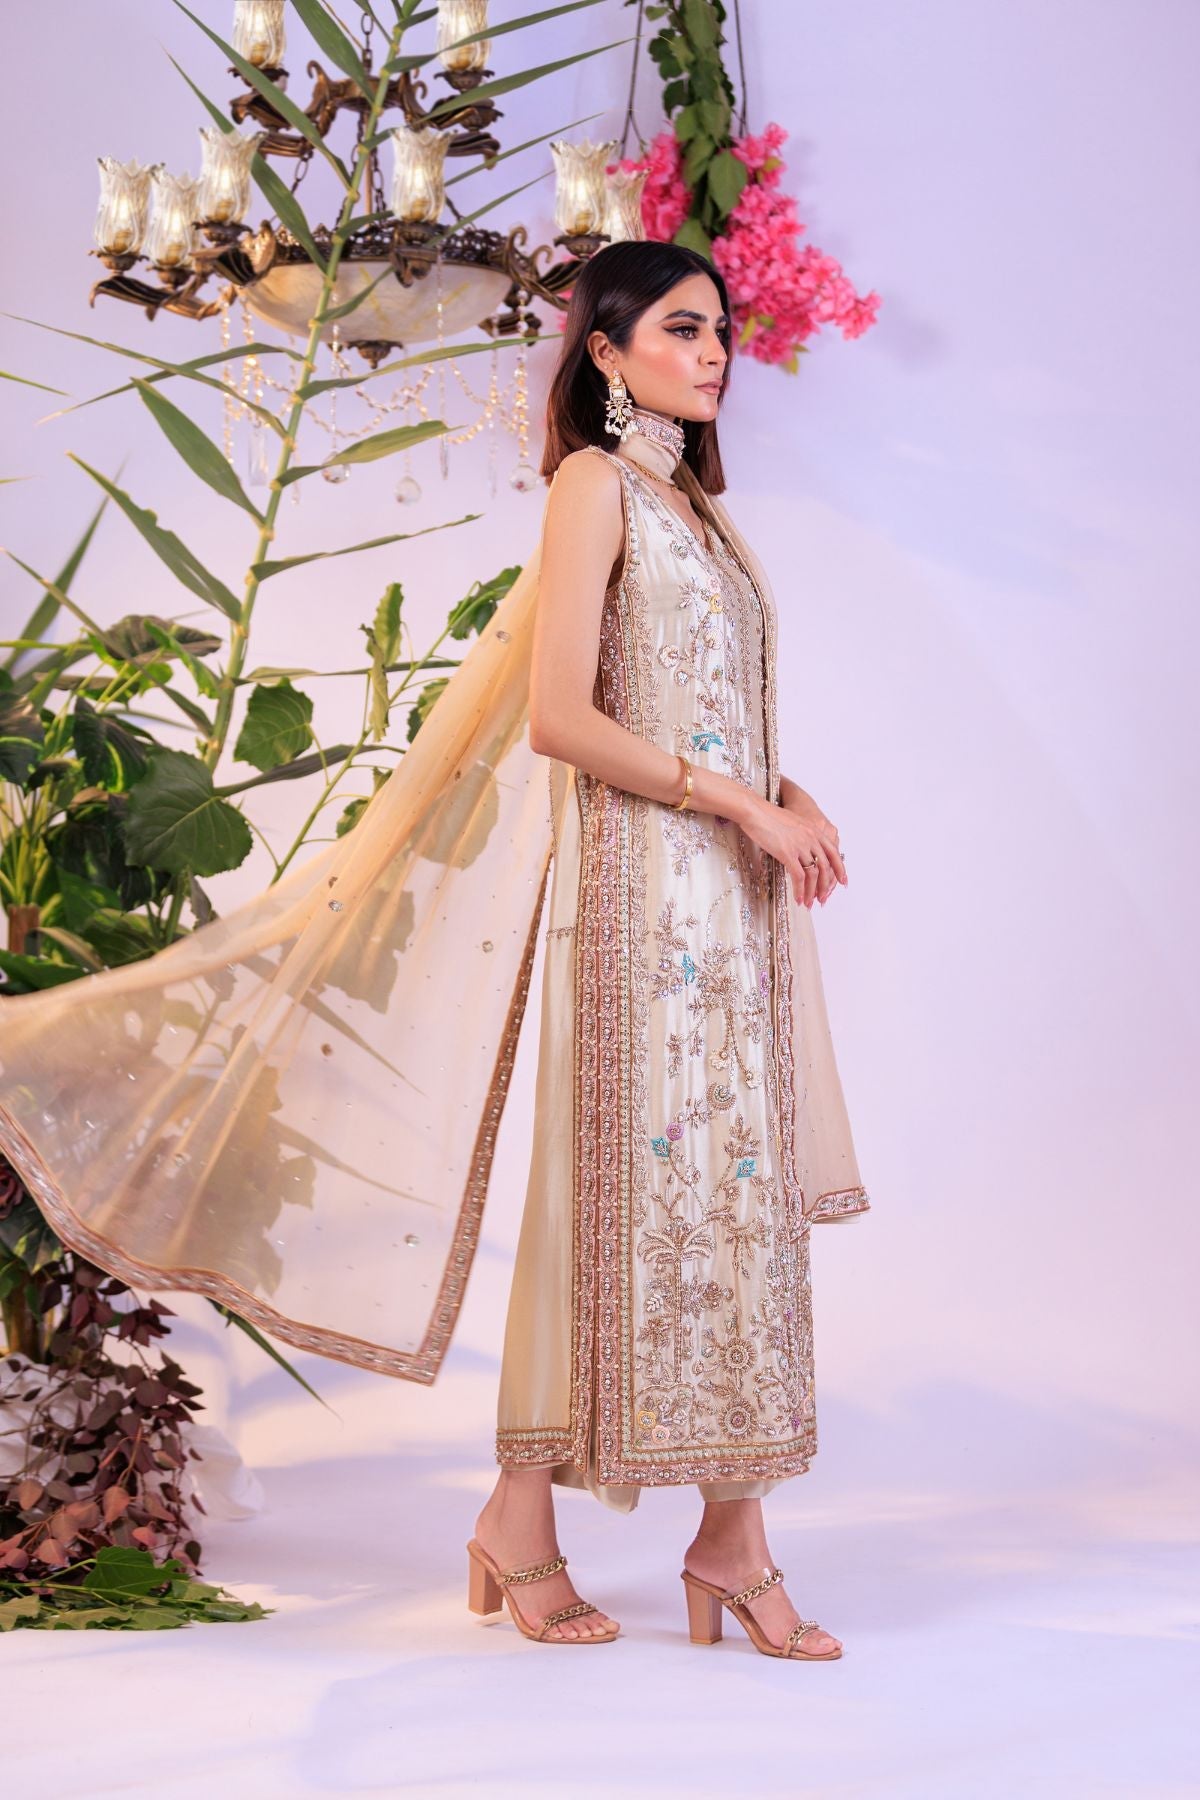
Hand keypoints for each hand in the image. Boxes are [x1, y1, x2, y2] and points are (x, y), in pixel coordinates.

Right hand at [739, 784, 846, 907]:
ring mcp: (801, 845)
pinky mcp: (788, 853)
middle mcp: (811, 838)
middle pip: (826, 867)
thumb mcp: (792, 824)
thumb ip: (802, 836)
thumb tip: (802, 852)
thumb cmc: (768, 816)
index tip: (842, 882)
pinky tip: (799, 899)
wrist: (755, 811)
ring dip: (812, 892)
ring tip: (809, 904)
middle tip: (823, 900)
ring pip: (813, 875)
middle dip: (826, 887)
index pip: (834, 853)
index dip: (840, 869)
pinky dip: (800, 890)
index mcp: (814, 830)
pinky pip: (799, 877)